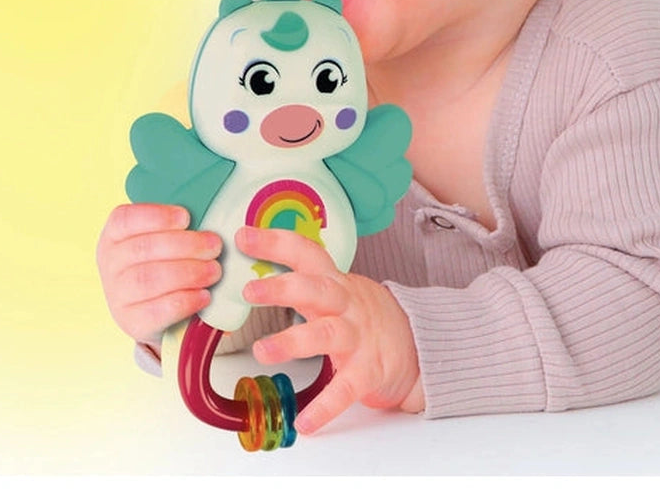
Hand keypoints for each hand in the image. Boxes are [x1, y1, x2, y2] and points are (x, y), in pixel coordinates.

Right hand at [96, 203, 222, 342]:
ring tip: (215, 270)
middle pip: (143, 249)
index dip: (157, 216)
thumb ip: (178, 227)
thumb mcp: (164, 237)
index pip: (125, 219)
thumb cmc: (164, 260)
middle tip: (215, 246)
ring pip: (148, 280)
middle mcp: (110, 264)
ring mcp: (117, 295)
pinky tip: (205, 295)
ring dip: (188, 273)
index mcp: (115, 235)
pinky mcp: (131, 321)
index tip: (186, 217)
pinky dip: (185, 301)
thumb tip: (210, 222)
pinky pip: (156, 312)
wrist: (155, 308)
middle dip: (185, 245)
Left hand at [236, 227, 423, 433]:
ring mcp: (358, 337)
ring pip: (326, 334)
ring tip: (261, 352)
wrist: (417, 344)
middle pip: (316, 288)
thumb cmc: (363, 317)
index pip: (306, 254)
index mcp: (335, 283)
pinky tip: (304, 422)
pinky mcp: (369, 371)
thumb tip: (253, 275)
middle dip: (283, 287)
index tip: (243, 237)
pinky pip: (345, 389)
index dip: (275, 243)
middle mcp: (346, 305)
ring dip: (293, 342)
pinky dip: (325, 407)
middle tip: (249, 290)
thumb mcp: (337, 291)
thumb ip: (303, 284)